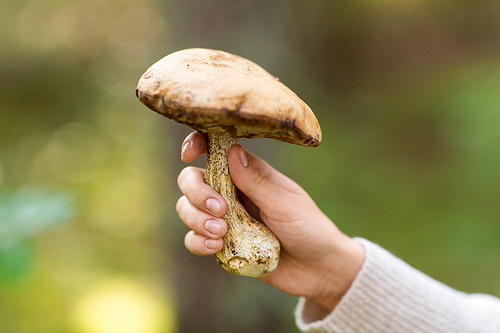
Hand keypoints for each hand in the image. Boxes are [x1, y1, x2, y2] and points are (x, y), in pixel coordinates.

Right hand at [176, 131, 364, 310]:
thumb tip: (231, 150)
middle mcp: (233, 192)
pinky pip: (195, 239)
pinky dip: (198, 242)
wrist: (318, 269)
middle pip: (192, 180)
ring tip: (221, 232)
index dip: (196, 145)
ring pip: (188, 209)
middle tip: (219, 209)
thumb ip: (256, 181)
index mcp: (250, 173)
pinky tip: (216, 247)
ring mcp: (225, 218)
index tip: (188, 155)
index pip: (216, 151)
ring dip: (196, 219)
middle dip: (196, 192)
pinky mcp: (223, 244)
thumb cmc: (309, 228)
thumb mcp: (284, 203)